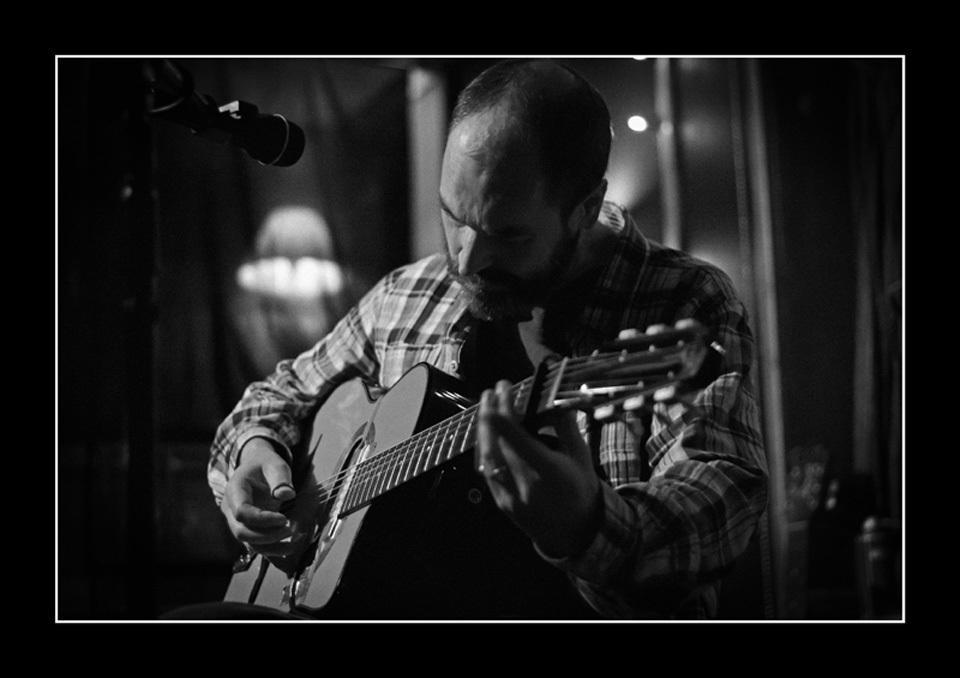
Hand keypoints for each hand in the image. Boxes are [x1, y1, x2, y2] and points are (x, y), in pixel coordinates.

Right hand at [221, 438, 298, 555]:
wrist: (257, 468)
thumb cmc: (266, 465)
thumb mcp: (276, 464)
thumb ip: (281, 478)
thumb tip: (287, 495)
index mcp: (235, 490)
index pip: (242, 512)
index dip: (262, 519)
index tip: (284, 518)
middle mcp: (230, 508)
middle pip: (241, 532)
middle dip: (267, 536)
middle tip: (290, 530)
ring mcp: (237, 521)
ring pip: (248, 543)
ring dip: (271, 546)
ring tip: (294, 542)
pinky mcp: (248, 529)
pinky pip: (256, 545)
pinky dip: (272, 549)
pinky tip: (290, 547)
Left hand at [477, 380, 602, 557]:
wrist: (575, 533)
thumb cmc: (580, 488)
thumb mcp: (581, 456)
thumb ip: (566, 427)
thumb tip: (553, 398)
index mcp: (550, 473)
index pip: (519, 439)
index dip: (506, 412)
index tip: (502, 390)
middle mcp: (527, 486)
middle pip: (500, 444)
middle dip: (492, 414)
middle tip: (493, 391)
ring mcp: (511, 497)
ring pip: (487, 457)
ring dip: (483, 429)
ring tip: (486, 406)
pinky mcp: (501, 502)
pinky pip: (487, 470)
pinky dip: (484, 447)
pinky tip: (487, 432)